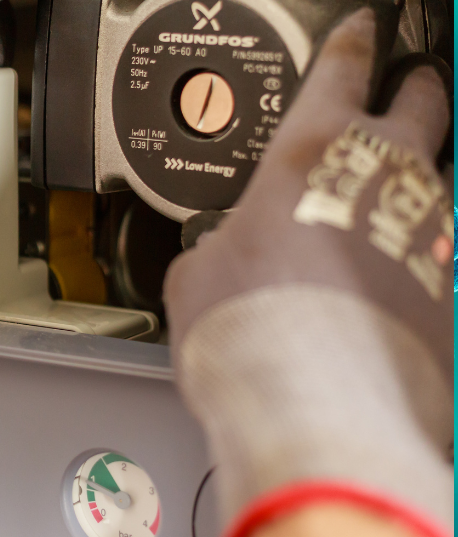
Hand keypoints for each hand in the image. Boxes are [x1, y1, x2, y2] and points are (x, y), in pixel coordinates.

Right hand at [162, 6, 452, 536]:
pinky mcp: (455, 293)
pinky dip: (422, 262)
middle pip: (425, 105)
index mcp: (314, 151)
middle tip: (414, 88)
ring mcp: (433, 233)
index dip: (354, 43)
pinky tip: (391, 290)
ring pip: (445, 183)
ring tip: (399, 202)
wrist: (315, 405)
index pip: (344, 70)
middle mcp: (388, 177)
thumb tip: (225, 258)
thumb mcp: (197, 274)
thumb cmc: (251, 330)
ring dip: (424, 184)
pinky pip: (442, 259)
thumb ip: (221, 245)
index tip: (364, 30)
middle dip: (418, 89)